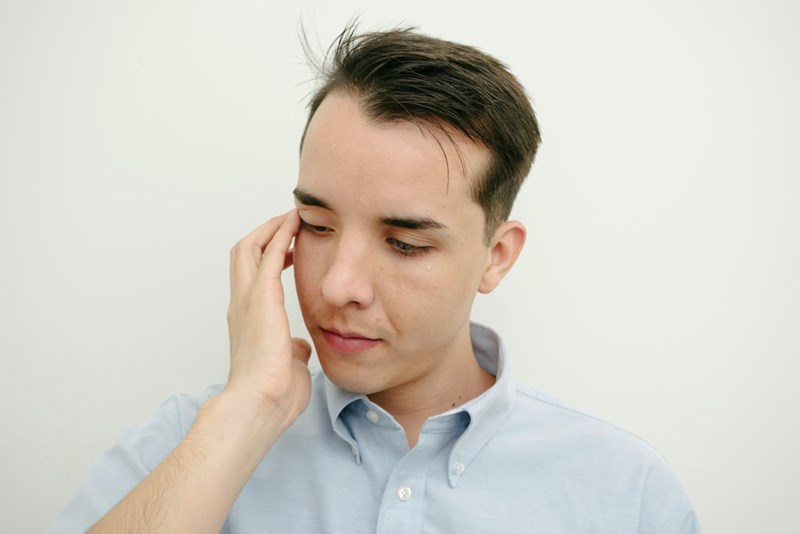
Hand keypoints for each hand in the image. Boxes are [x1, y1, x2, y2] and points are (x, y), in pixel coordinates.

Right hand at [225, 210, 311, 429]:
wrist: (259, 406)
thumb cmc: (273, 395)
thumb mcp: (287, 366)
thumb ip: (292, 351)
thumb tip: (300, 349)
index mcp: (247, 321)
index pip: (250, 276)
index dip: (267, 256)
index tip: (290, 247)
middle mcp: (241, 305)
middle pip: (242, 253)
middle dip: (264, 233)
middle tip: (288, 222)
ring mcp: (247, 300)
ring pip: (249, 247)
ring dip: (271, 228)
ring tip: (292, 216)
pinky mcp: (261, 298)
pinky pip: (268, 254)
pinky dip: (281, 235)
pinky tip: (295, 223)